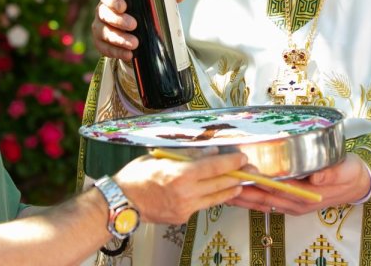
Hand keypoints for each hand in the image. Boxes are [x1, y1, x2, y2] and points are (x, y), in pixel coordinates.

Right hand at [91, 0, 187, 60]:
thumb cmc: (143, 11)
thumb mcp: (154, 2)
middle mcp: (103, 11)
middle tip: (134, 25)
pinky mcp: (100, 43)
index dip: (113, 0)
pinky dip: (116, 52)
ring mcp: (100, 27)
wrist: (136, 31)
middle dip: (118, 20)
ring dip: (118, 39)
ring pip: (103, 32)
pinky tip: (129, 55)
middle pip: (104, 14)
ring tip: (135, 44)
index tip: (124, 6)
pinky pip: (104, 48)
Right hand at [112, 150, 246, 224]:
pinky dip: (211, 198)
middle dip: (237, 176)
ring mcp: (186, 208)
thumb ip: (188, 156)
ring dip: (229, 190)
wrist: (121, 202)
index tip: (242, 158)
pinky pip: (202, 205)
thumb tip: (210, 152)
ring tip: (238, 183)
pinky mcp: (183, 217)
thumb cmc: (136, 176)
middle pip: (220, 184)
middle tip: (248, 171)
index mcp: (181, 174)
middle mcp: (186, 193)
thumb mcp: (161, 157)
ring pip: (216, 198)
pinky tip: (215, 192)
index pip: (215, 167)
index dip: (232, 163)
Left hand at [226, 155, 370, 215]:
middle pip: (264, 199)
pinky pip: (266, 203)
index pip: (278, 190)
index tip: (242, 177)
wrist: (357, 183)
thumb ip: (331, 174)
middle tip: (222, 182)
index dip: (259, 184)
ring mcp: (292, 205)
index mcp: (308, 196)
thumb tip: (316, 179)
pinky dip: (251, 198)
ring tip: (221, 188)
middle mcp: (297, 203)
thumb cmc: (349, 173)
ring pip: (262, 203)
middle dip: (243, 192)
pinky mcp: (290, 202)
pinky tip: (237, 192)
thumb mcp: (345, 170)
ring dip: (243, 197)